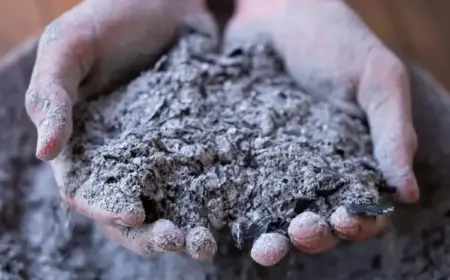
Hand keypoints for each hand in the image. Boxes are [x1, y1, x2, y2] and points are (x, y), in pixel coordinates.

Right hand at [25, 0, 217, 259]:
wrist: (163, 1)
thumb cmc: (107, 17)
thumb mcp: (69, 47)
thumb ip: (52, 95)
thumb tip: (44, 153)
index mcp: (83, 143)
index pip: (88, 191)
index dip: (106, 208)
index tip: (134, 214)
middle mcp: (122, 157)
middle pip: (131, 210)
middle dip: (151, 232)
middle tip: (179, 240)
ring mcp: (159, 152)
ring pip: (168, 202)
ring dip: (185, 226)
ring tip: (206, 240)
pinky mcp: (192, 142)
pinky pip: (202, 174)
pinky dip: (214, 196)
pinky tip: (233, 207)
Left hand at [225, 0, 417, 265]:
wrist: (277, 12)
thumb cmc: (334, 41)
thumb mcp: (375, 80)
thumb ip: (393, 132)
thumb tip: (406, 191)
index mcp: (353, 158)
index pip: (362, 206)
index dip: (359, 222)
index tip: (346, 219)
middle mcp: (314, 168)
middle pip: (317, 219)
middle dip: (311, 235)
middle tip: (299, 232)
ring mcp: (275, 163)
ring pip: (276, 214)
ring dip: (274, 236)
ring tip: (264, 245)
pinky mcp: (242, 153)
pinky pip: (239, 188)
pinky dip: (235, 209)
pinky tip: (226, 218)